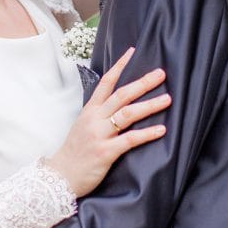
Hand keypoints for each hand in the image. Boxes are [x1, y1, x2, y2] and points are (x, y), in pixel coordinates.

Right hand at [46, 47, 168, 196]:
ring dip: (149, 105)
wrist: (60, 177)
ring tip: (167, 99)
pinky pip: (130, 140)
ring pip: (127, 114)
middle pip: (122, 95)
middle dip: (142, 83)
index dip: (120, 66)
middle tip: (161, 74)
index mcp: (90, 110)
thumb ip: (99, 113)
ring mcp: (100, 135)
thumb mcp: (83, 126)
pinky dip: (147, 134)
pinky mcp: (105, 152)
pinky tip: (162, 130)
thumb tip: (118, 103)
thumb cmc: (74, 152)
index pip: (106, 82)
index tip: (132, 51)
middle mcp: (95, 119)